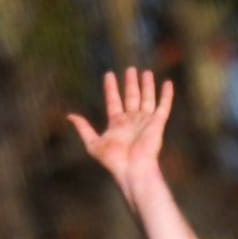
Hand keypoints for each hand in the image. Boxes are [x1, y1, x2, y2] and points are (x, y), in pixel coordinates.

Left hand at [67, 67, 174, 196]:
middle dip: (131, 83)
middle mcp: (132, 121)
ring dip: (147, 85)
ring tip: (146, 72)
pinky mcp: (157, 124)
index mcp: (117, 124)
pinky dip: (166, 95)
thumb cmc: (114, 160)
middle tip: (131, 69)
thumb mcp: (93, 143)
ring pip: (147, 98)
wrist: (133, 169)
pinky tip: (168, 83)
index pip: (114, 101)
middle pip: (132, 97)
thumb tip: (69, 116)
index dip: (111, 88)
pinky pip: (163, 106)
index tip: (109, 74)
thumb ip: (83, 128)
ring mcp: (145, 122)